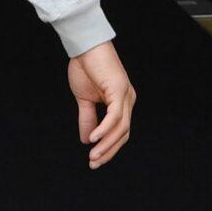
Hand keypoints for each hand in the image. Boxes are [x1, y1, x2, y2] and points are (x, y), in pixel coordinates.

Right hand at [68, 42, 135, 169]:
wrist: (84, 46)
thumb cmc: (85, 67)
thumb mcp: (84, 99)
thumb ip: (87, 119)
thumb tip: (87, 140)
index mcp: (121, 103)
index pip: (120, 133)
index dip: (108, 148)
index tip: (94, 161)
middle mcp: (128, 100)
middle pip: (123, 134)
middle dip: (109, 152)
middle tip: (93, 164)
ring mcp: (125, 95)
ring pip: (121, 129)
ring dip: (106, 145)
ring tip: (92, 156)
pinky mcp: (119, 90)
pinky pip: (115, 116)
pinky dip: (105, 130)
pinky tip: (94, 139)